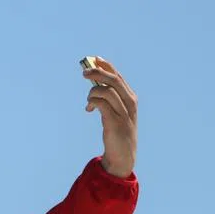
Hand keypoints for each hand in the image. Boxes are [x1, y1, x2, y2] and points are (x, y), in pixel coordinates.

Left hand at [83, 57, 136, 178]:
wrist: (123, 154)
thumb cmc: (117, 131)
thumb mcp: (115, 112)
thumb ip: (108, 99)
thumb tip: (93, 85)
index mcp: (131, 98)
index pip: (118, 77)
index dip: (107, 66)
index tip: (95, 59)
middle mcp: (129, 102)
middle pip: (113, 80)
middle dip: (98, 73)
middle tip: (84, 72)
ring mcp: (124, 112)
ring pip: (106, 91)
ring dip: (92, 93)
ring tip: (88, 102)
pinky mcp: (115, 122)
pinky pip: (102, 104)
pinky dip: (93, 102)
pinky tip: (89, 109)